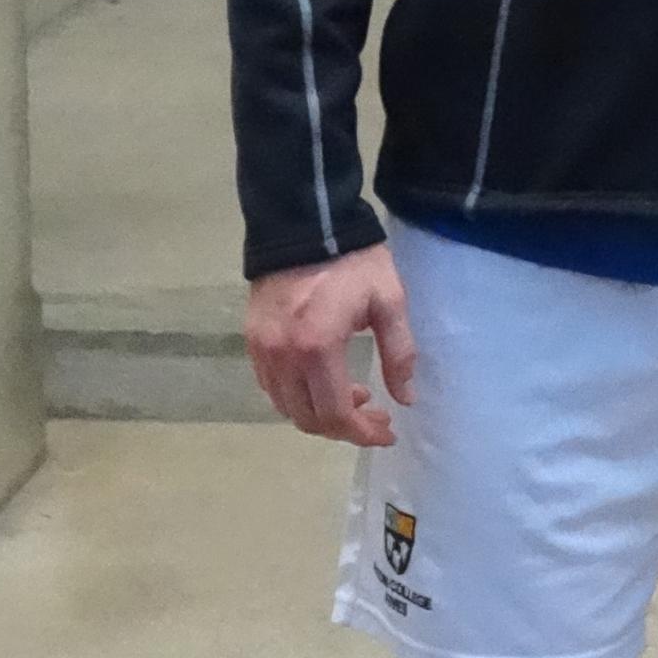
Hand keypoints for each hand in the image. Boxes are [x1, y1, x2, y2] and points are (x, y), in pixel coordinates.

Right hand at [244, 242, 413, 444]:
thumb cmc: (353, 260)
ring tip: (352, 395)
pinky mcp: (252, 339)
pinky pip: (270, 386)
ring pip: (286, 406)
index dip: (363, 433)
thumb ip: (398, 353)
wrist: (304, 223)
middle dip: (345, 427)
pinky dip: (296, 396)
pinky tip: (321, 381)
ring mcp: (262, 349)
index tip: (387, 432)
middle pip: (308, 418)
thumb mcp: (389, 301)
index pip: (336, 413)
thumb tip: (405, 399)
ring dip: (320, 413)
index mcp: (318, 348)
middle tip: (375, 414)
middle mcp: (283, 356)